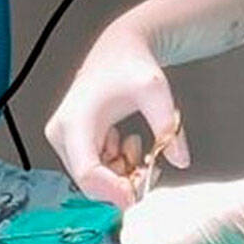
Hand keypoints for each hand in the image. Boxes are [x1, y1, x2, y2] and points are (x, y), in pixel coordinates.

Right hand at [45, 0, 243, 208]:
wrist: (120, 49)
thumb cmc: (130, 65)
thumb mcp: (155, 92)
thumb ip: (169, 127)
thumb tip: (180, 159)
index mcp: (75, 120)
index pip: (87, 171)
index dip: (112, 190)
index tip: (137, 194)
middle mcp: (63, 134)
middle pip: (91, 182)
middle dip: (123, 182)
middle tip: (150, 166)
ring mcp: (66, 141)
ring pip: (95, 180)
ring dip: (123, 173)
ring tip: (139, 146)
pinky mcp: (73, 144)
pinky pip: (97, 171)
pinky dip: (117, 167)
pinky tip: (127, 143)